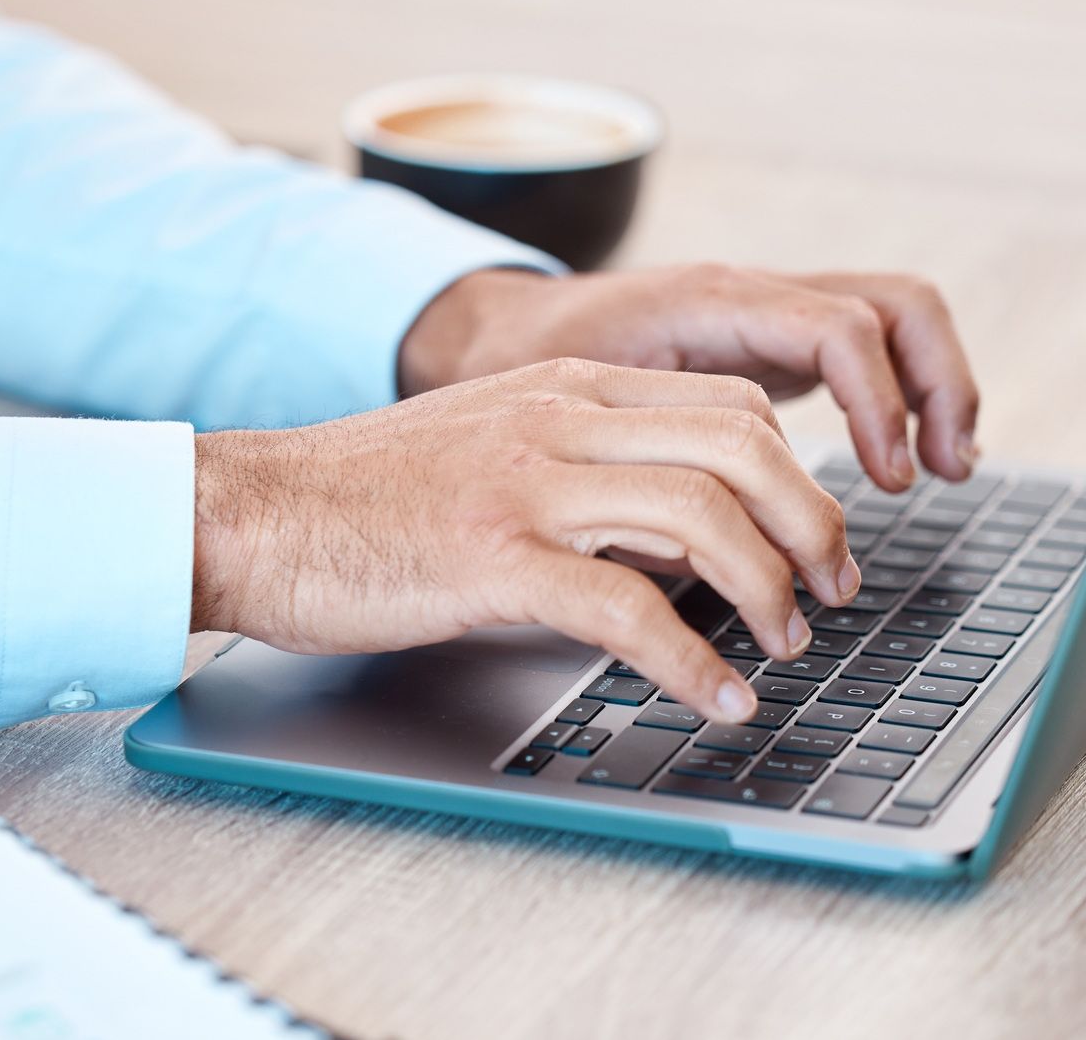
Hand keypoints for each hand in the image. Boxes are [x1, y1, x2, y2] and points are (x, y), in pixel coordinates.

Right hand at [190, 359, 859, 723]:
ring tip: (785, 648)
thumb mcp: (491, 447)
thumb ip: (583, 465)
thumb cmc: (363, 495)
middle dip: (812, 526)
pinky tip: (716, 698)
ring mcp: (526, 486)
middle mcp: (559, 420)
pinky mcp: (491, 560)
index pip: (731, 408)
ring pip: (701, 517)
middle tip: (833, 593)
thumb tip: (677, 535)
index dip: (799, 474)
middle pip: (742, 449)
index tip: (817, 538)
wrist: (253, 510)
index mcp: (567, 388)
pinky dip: (692, 661)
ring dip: (767, 591)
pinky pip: (626, 609)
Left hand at [398, 264, 980, 491]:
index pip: (836, 327)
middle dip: (939, 385)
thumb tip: (692, 553)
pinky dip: (902, 397)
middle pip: (897, 304)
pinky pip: (866, 350)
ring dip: (936, 389)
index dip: (878, 402)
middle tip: (945, 471)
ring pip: (895, 319)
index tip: (889, 478)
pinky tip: (905, 460)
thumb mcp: (564, 405)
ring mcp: (770, 313)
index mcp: (709, 300)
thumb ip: (629, 461)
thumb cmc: (518, 365)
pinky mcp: (773, 343)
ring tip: (948, 468)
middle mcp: (753, 294)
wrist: (495, 328)